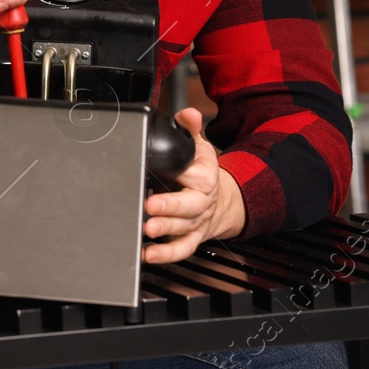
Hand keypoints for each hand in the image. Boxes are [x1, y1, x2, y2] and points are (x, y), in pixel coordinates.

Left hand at [142, 108, 246, 263]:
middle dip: (170, 207)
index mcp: (204, 177)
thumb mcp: (198, 146)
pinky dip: (166, 254)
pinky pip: (181, 249)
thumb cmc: (202, 171)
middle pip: (189, 207)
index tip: (164, 169)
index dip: (180, 174)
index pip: (194, 175)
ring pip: (184, 230)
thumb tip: (189, 114)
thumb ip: (189, 128)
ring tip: (147, 230)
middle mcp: (201, 202)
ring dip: (166, 232)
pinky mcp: (190, 238)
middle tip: (150, 206)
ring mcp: (196, 223)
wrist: (221, 199)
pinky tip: (148, 254)